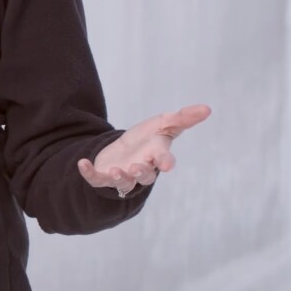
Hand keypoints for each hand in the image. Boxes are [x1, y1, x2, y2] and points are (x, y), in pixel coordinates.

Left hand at [79, 104, 211, 195]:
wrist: (123, 148)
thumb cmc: (147, 138)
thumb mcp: (164, 123)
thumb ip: (184, 118)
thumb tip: (207, 108)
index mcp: (156, 156)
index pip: (163, 160)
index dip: (165, 162)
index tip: (167, 164)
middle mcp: (141, 168)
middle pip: (144, 176)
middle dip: (141, 172)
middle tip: (137, 167)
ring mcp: (122, 174)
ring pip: (123, 182)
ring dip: (119, 177)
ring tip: (115, 170)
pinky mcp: (104, 176)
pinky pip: (97, 179)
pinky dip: (89, 173)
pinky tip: (82, 163)